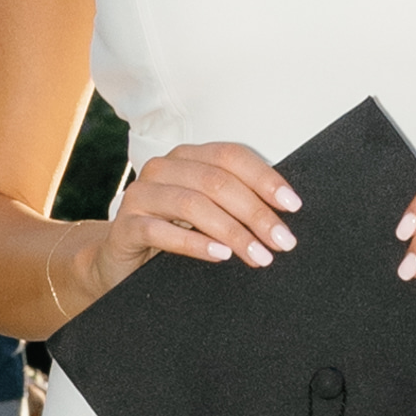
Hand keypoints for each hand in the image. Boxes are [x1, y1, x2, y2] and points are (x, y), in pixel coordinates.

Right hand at [106, 140, 300, 277]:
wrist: (121, 260)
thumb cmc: (174, 233)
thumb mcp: (207, 213)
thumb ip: (234, 202)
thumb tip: (284, 211)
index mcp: (187, 156)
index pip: (231, 156)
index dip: (265, 178)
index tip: (293, 206)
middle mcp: (162, 168)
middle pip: (217, 182)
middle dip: (256, 213)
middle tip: (282, 241)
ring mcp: (140, 195)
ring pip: (193, 205)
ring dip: (232, 232)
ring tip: (259, 256)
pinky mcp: (125, 226)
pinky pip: (161, 231)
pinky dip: (196, 244)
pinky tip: (221, 255)